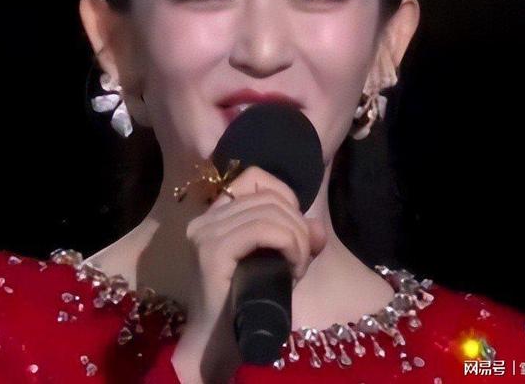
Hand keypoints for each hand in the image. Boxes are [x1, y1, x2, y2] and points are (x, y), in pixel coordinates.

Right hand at [172, 166, 326, 382]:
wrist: (218, 345)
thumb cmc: (246, 305)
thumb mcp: (278, 264)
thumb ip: (297, 241)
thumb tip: (318, 228)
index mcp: (216, 214)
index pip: (255, 178)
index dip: (286, 196)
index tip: (295, 232)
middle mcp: (206, 217)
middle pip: (268, 197)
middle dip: (298, 225)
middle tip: (302, 260)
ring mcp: (206, 232)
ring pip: (269, 212)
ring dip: (296, 239)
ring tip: (298, 268)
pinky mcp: (212, 251)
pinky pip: (262, 229)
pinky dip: (288, 244)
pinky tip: (292, 269)